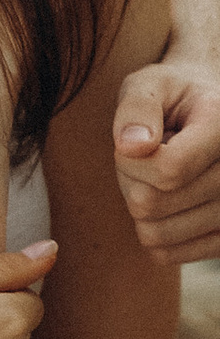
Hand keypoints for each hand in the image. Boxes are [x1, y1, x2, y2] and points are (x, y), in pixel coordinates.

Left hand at [113, 61, 219, 259]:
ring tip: (157, 176)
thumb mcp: (151, 84)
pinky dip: (152, 230)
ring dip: (139, 205)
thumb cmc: (173, 96)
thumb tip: (130, 146)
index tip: (130, 143)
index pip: (168, 170)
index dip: (131, 161)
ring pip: (155, 232)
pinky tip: (167, 200)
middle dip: (130, 180)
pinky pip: (166, 254)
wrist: (208, 115)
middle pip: (153, 203)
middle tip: (143, 157)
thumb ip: (137, 107)